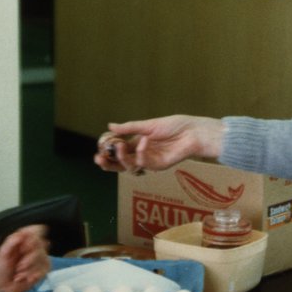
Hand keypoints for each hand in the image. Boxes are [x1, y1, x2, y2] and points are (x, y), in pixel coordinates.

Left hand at [0, 224, 50, 291]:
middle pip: (41, 246)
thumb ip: (11, 241)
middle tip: (18, 266)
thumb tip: (22, 234)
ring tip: (19, 274)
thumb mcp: (3, 253)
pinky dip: (33, 276)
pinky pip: (45, 270)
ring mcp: (41, 258)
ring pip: (44, 259)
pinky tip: (25, 278)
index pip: (38, 230)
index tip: (23, 248)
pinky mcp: (43, 269)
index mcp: (24, 239)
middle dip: (29, 259)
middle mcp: (34, 246)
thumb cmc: (1, 267)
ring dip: (29, 270)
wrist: (2, 285)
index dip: (33, 239)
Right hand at [94, 115, 225, 172]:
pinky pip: (144, 164)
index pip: (119, 151)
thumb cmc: (175, 126)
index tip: (98, 149)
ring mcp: (150, 161)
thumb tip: (110, 126)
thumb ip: (129, 128)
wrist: (193, 131)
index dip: (108, 151)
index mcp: (138, 143)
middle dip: (108, 162)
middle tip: (98, 158)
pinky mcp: (159, 166)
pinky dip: (140, 154)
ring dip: (121, 158)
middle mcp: (142, 154)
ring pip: (130, 166)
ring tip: (118, 147)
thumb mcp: (148, 125)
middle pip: (121, 163)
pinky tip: (142, 143)